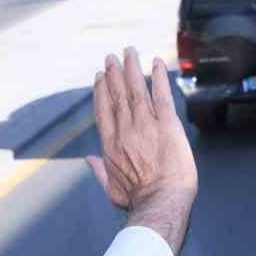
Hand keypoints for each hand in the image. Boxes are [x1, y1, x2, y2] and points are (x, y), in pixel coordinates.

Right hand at [87, 48, 198, 255]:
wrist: (160, 203)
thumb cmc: (137, 201)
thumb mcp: (112, 189)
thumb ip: (99, 171)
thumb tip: (89, 160)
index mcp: (111, 145)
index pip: (104, 111)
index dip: (101, 91)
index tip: (99, 77)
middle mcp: (125, 131)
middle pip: (118, 96)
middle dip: (114, 74)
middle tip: (112, 58)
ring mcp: (145, 126)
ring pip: (137, 90)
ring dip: (132, 69)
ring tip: (129, 52)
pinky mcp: (167, 125)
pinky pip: (162, 96)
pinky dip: (158, 77)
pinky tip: (156, 63)